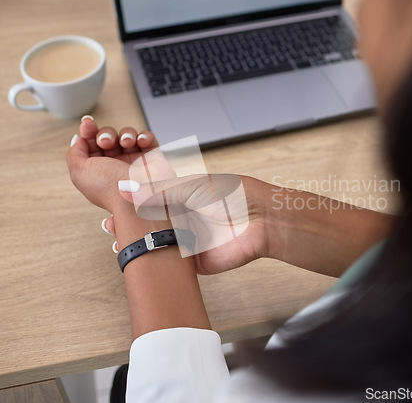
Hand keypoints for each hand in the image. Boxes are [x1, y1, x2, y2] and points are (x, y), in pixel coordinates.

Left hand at [66, 117, 158, 212]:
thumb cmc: (110, 189)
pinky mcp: (151, 157)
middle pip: (108, 137)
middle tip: (106, 142)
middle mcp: (115, 164)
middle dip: (106, 134)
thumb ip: (74, 153)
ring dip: (125, 134)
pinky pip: (147, 138)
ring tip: (126, 143)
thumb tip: (79, 139)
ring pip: (127, 135)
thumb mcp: (79, 172)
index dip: (88, 131)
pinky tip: (140, 142)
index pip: (91, 144)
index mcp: (97, 169)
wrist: (138, 197)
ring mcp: (133, 160)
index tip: (88, 124)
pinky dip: (144, 136)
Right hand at [108, 171, 273, 274]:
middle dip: (130, 225)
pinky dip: (155, 262)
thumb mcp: (191, 186)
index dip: (133, 203)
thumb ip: (158, 191)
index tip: (113, 203)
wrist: (262, 220)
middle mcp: (184, 219)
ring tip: (117, 239)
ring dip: (139, 243)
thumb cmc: (235, 195)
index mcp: (183, 198)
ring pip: (157, 244)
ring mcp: (188, 240)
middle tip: (110, 224)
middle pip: (151, 224)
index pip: (151, 201)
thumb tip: (127, 188)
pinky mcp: (194, 262)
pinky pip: (171, 264)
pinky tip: (138, 258)